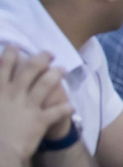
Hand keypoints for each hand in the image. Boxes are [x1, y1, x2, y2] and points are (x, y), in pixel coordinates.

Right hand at [0, 46, 72, 164]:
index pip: (3, 67)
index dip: (10, 55)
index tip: (15, 46)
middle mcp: (13, 94)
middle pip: (30, 69)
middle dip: (41, 58)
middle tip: (49, 53)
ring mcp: (28, 106)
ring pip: (47, 83)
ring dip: (56, 74)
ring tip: (63, 68)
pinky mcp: (40, 120)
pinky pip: (57, 112)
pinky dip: (65, 109)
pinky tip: (71, 107)